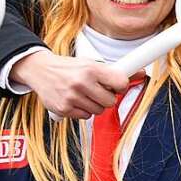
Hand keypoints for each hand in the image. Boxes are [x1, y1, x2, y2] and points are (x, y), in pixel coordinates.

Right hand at [11, 51, 128, 119]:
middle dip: (107, 97)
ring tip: (84, 94)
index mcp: (90, 69)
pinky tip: (75, 100)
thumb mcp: (90, 63)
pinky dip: (83, 110)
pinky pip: (85, 116)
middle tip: (97, 90)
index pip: (121, 83)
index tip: (117, 85)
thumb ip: (114, 71)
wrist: (41, 70)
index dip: (121, 86)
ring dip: (94, 104)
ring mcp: (71, 97)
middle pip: (110, 101)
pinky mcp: (63, 109)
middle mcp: (81, 82)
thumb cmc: (69, 68)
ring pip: (98, 111)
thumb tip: (140, 73)